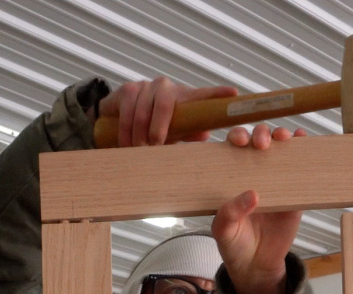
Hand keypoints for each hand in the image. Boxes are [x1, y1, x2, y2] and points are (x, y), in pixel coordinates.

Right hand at [98, 78, 237, 146]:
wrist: (119, 119)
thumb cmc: (152, 128)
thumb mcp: (173, 134)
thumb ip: (188, 133)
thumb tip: (205, 134)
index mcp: (183, 99)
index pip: (203, 95)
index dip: (218, 94)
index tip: (234, 94)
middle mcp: (166, 88)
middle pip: (165, 102)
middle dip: (159, 127)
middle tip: (154, 145)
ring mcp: (146, 86)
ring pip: (143, 109)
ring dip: (139, 132)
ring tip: (138, 149)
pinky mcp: (127, 89)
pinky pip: (127, 108)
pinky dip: (126, 129)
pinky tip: (126, 143)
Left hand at [212, 124, 306, 293]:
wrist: (256, 266)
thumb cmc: (234, 245)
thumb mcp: (223, 231)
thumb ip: (229, 213)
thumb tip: (252, 194)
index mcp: (232, 178)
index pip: (233, 148)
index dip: (237, 137)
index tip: (240, 141)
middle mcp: (253, 173)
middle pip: (257, 141)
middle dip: (260, 134)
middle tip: (262, 144)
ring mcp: (276, 181)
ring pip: (279, 149)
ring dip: (282, 136)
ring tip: (283, 138)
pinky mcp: (294, 193)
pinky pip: (300, 170)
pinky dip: (303, 152)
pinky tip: (303, 141)